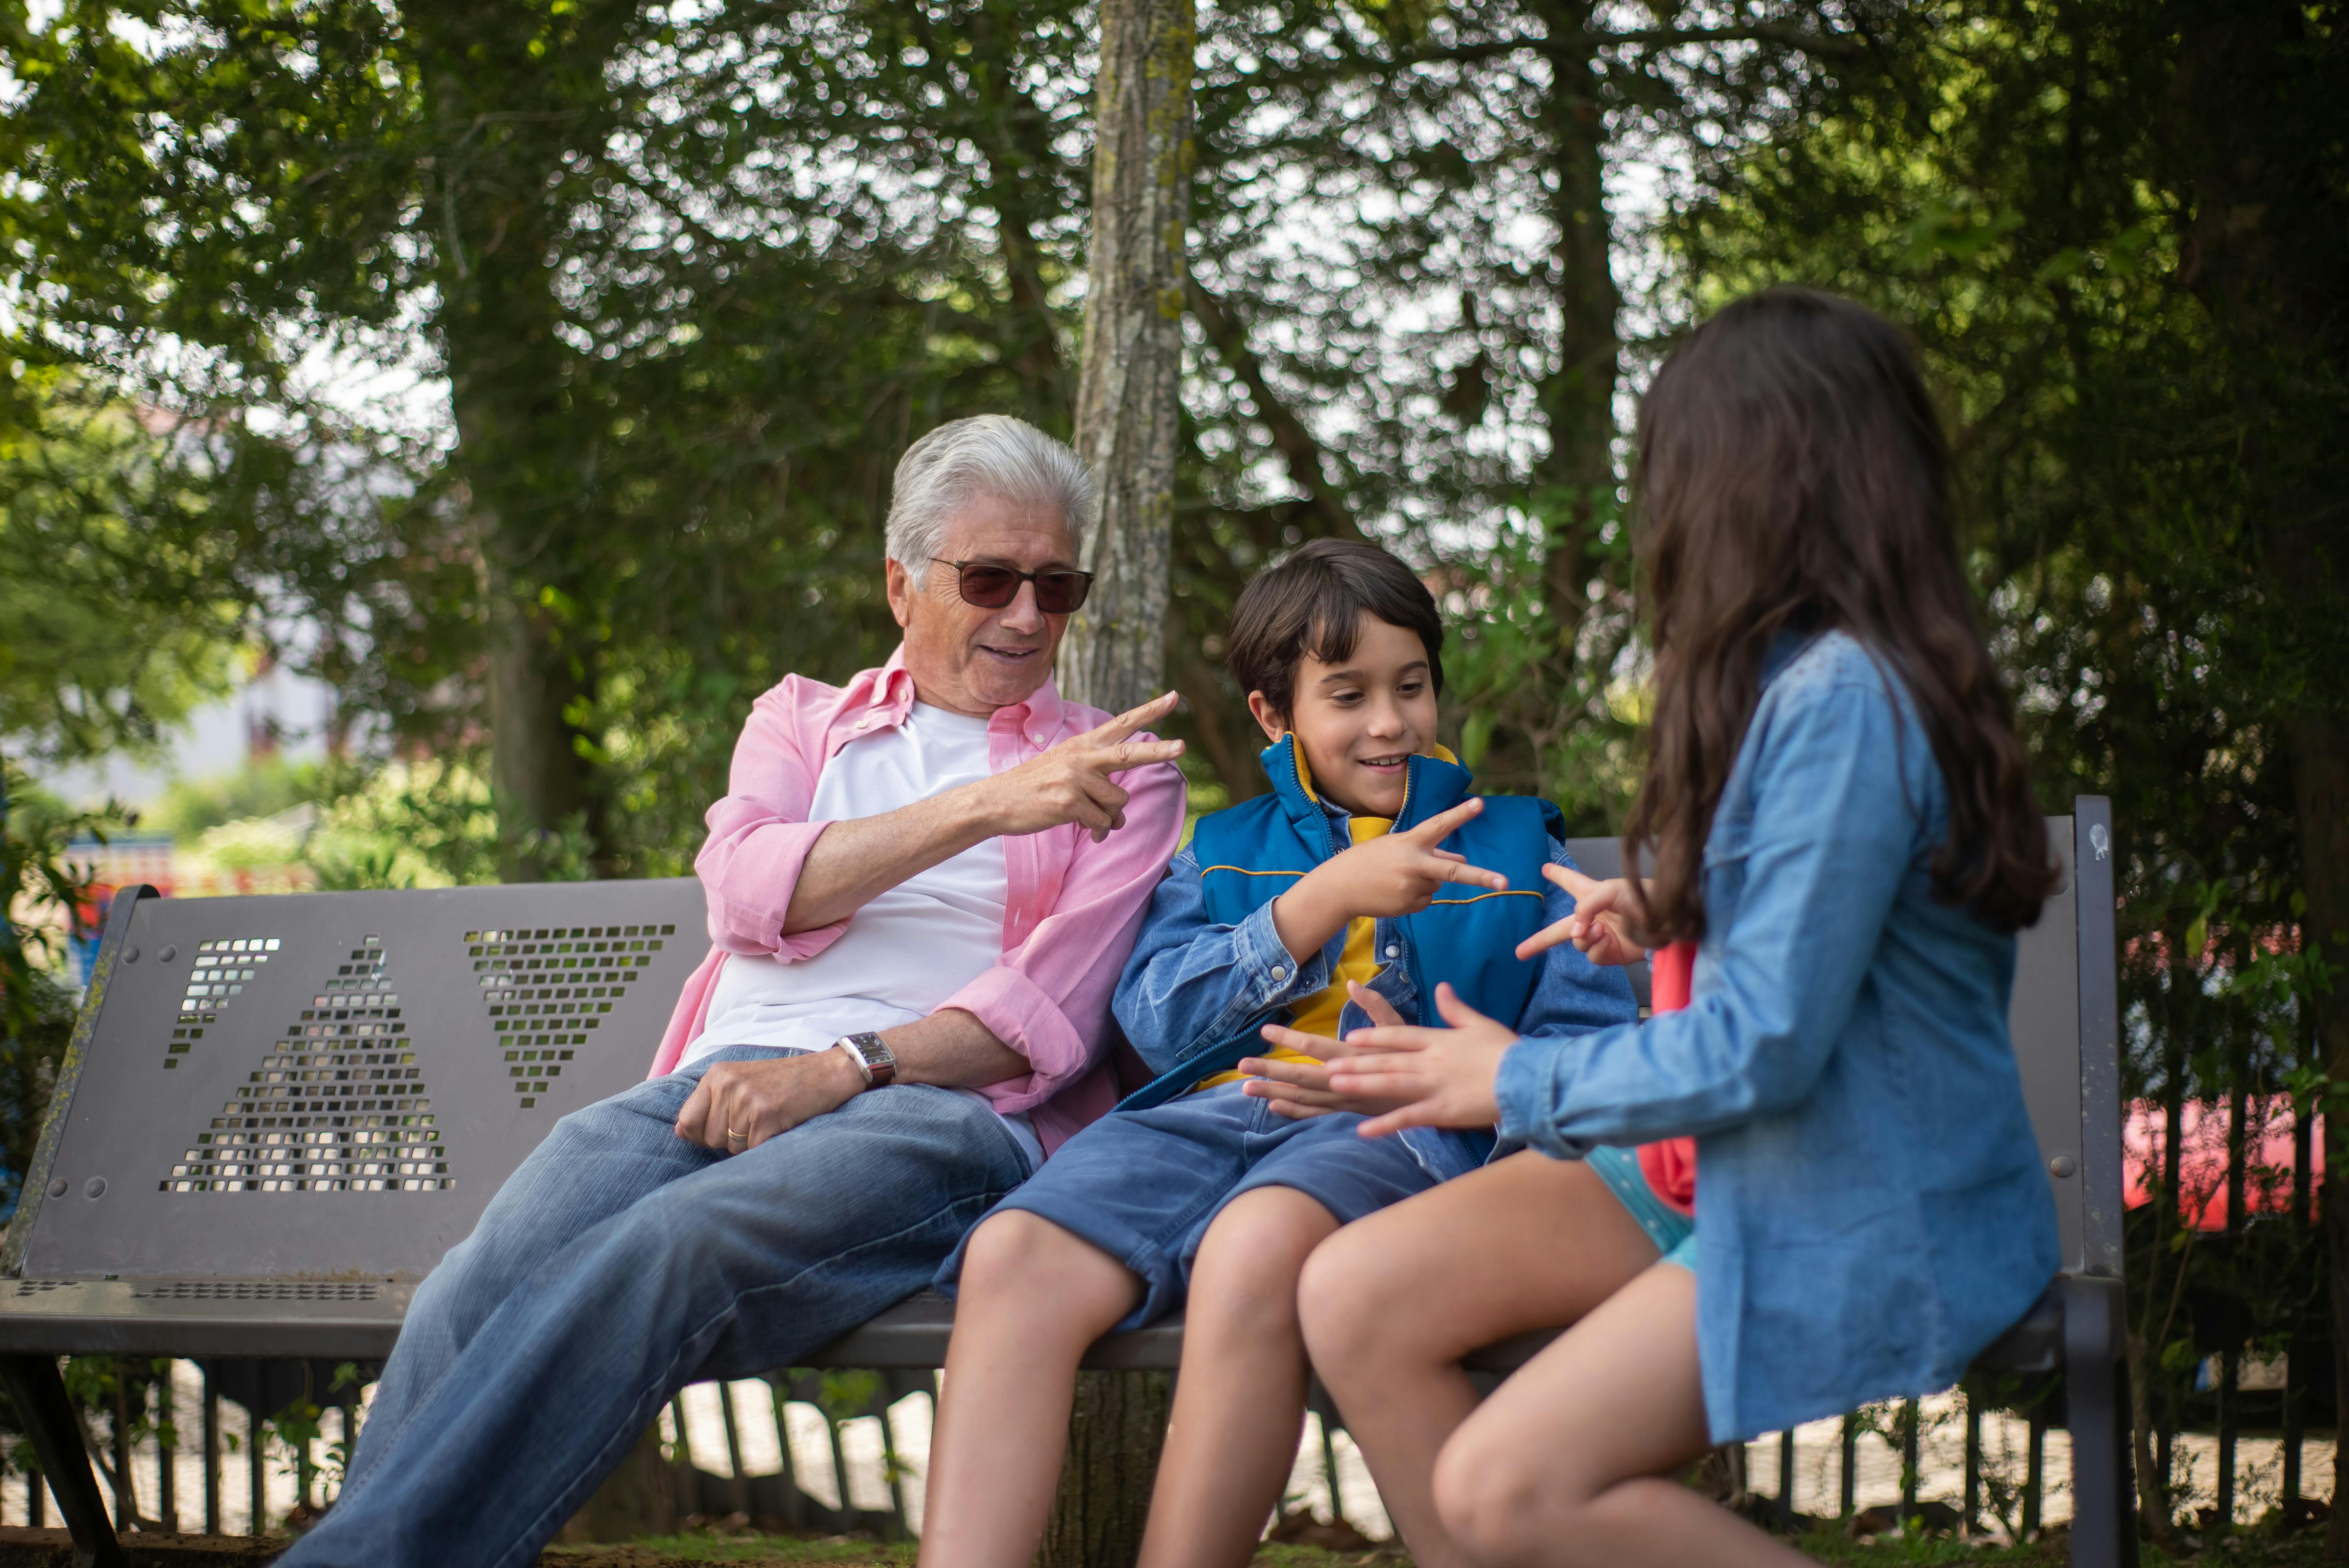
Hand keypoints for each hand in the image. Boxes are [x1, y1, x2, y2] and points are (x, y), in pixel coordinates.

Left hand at [674, 1046, 867, 1152]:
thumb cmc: (784, 1081)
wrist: (827, 1073)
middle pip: (709, 1138)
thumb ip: (710, 1102)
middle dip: (729, 1140)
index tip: (722, 1130)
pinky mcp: (766, 1116)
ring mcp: (747, 1100)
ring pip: (731, 1147)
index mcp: (717, 1075)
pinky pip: (753, 1150)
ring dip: (750, 1143)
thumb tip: (680, 1132)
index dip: (701, 1135)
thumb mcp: (740, 1080)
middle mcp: (728, 1085)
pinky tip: (780, 1127)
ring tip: (770, 1120)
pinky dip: (767, 1146)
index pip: (686, 1121)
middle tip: (756, 1120)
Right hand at [976, 691, 1185, 842]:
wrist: (998, 801)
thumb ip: (1098, 784)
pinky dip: (1098, 831)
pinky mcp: (1069, 803)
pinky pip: (1102, 822)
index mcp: (1083, 744)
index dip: (1149, 711)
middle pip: (1128, 754)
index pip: (1121, 723)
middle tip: (1183, 747)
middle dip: (1158, 752)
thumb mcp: (1066, 771)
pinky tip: (1086, 831)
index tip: (1173, 697)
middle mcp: (1081, 757)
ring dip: (1109, 816)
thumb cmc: (1036, 788)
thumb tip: (1120, 816)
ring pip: (1117, 802)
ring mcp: (1075, 779)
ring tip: (1089, 817)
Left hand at [1240, 982, 1418, 1118]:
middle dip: (1269, 1072)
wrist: (1432, 1098)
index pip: (1315, 1048)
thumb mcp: (1401, 1029)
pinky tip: (1274, 1108)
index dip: (1289, 1040)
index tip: (1265, 1031)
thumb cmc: (1418, 1059)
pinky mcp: (1348, 1111)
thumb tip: (1352, 984)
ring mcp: (1345, 1101)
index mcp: (1356, 1057)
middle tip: (1241, 1066)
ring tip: (1245, 1088)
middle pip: (1301, 1077)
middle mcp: (1346, 1082)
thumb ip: (1376, 1005)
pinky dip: (1293, 1111)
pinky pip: (1316, 1113)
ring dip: (1274, 1094)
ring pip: (1303, 1099)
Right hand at [1272, 798, 1508, 960]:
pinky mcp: (1408, 905)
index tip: (1479, 804)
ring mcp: (1411, 887)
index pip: (1439, 825)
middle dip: (1481, 877)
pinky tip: (1393, 892)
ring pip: (1436, 886)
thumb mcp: (1398, 848)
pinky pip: (1425, 900)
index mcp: (1410, 843)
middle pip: (1453, 872)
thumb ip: (1431, 852)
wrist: (1339, 887)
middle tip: (1506, 882)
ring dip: (1424, 883)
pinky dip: (1415, 897)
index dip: (1460, 814)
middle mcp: (1413, 865)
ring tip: (1395, 879)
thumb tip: (1463, 860)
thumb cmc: (1370, 861)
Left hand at [1323, 982, 1517, 1136]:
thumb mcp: (1480, 1024)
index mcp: (1439, 1040)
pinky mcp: (1442, 1111)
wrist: (1528, 1078)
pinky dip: (1385, 1125)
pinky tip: (1363, 1130)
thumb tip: (1441, 987)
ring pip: (1390, 1085)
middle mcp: (1430, 1061)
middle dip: (1356, 1063)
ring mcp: (1434, 1087)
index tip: (1351, 1036)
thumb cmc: (1507, 1051)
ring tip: (1335, 1085)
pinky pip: (1408, 1118)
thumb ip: (1456, 1008)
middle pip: (1387, 1060)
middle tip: (1327, 1065)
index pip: (1399, 1035)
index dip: (1374, 1036)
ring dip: (1361, 1085)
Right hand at [1515, 863, 1647, 966]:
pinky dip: (1597, 948)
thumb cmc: (1643, 897)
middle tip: (1519, 952)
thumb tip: (1574, 933)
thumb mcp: (1610, 892)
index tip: (1544, 868)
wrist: (1669, 922)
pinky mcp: (1610, 953)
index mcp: (1592, 895)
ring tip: (1601, 929)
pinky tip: (1608, 940)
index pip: (1570, 882)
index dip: (1557, 875)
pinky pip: (1592, 955)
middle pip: (1559, 929)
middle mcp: (1592, 917)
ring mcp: (1600, 937)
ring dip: (1584, 937)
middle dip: (1538, 941)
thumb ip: (1585, 907)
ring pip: (1576, 942)